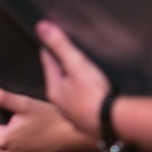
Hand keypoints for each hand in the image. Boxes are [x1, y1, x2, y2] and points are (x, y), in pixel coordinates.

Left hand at [0, 85, 97, 151]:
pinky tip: (26, 132)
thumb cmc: (51, 118)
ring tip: (16, 120)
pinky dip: (15, 143)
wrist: (76, 138)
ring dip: (5, 134)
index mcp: (2, 140)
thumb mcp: (25, 104)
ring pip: (1, 144)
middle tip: (4, 109)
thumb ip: (1, 98)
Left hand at [36, 21, 110, 136]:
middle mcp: (61, 105)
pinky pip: (83, 108)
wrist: (111, 123)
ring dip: (71, 87)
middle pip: (58, 82)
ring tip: (75, 78)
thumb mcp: (76, 64)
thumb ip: (60, 45)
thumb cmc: (92, 93)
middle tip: (61, 61)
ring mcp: (74, 116)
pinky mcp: (88, 124)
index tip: (45, 46)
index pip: (49, 66)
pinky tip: (89, 99)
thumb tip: (41, 26)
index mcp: (55, 90)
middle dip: (59, 71)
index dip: (49, 54)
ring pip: (70, 96)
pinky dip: (84, 100)